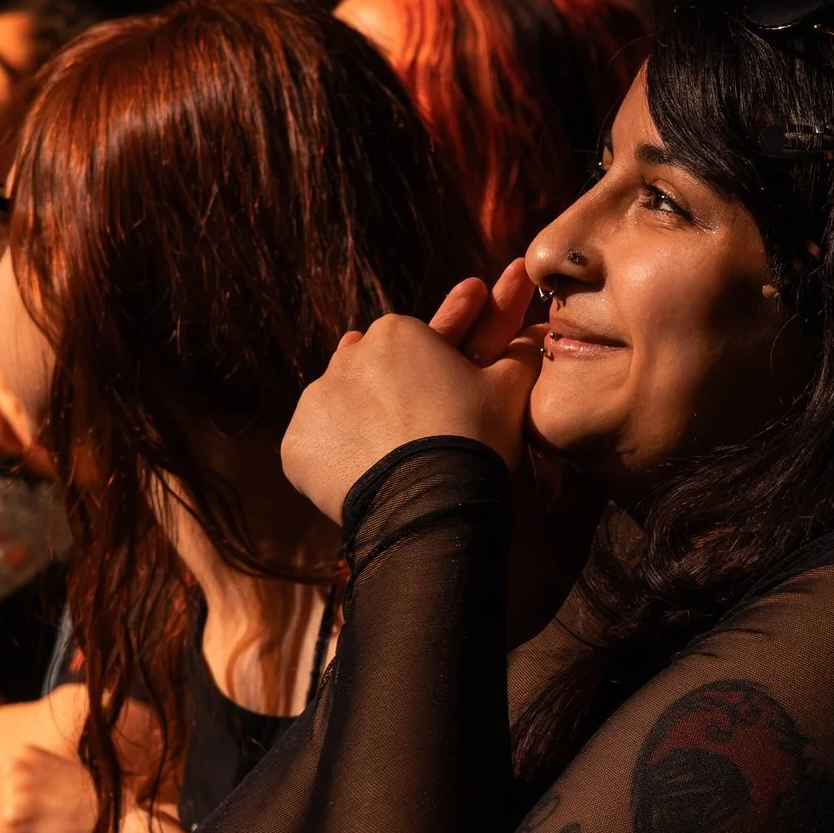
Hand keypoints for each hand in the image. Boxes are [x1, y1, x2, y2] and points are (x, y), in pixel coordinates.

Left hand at [281, 259, 543, 518]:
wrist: (430, 501)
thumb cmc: (474, 435)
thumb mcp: (510, 388)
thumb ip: (520, 354)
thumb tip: (536, 337)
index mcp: (399, 332)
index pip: (417, 340)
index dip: (437, 364)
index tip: (449, 390)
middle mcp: (348, 356)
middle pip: (372, 368)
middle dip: (394, 388)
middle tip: (421, 423)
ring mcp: (316, 401)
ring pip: (341, 404)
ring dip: (362, 419)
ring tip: (390, 453)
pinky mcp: (297, 445)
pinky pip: (317, 444)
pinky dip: (336, 455)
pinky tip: (363, 471)